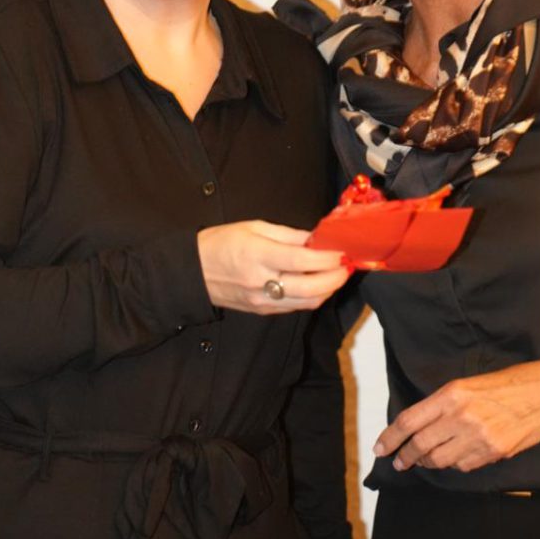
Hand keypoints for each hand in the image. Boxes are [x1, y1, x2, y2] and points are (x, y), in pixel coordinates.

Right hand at [197, 221, 349, 314]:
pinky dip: (312, 296)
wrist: (192, 271)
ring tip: (337, 274)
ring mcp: (262, 301)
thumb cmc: (221, 243)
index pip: (302, 261)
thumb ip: (288, 235)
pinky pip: (295, 306)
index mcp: (258, 255)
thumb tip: (316, 239)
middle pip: (310, 289)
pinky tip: (318, 283)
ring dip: (328, 290)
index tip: (342, 251)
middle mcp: (261, 282)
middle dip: (336, 278)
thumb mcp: (253, 227)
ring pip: (307, 302)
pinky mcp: (262, 311)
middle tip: (347, 265)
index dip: (328, 258)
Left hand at [373, 352, 539, 472]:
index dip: (390, 437)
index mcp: (452, 394)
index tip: (380, 447)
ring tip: (421, 461)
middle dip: (405, 456)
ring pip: (440, 460)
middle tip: (398, 461)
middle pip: (420, 444)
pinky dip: (454, 464)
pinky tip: (453, 458)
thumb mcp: (469, 384)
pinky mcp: (494, 452)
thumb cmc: (509, 383)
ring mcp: (479, 437)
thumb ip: (443, 404)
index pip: (410, 420)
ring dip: (427, 463)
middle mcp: (462, 416)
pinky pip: (463, 465)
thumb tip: (419, 426)